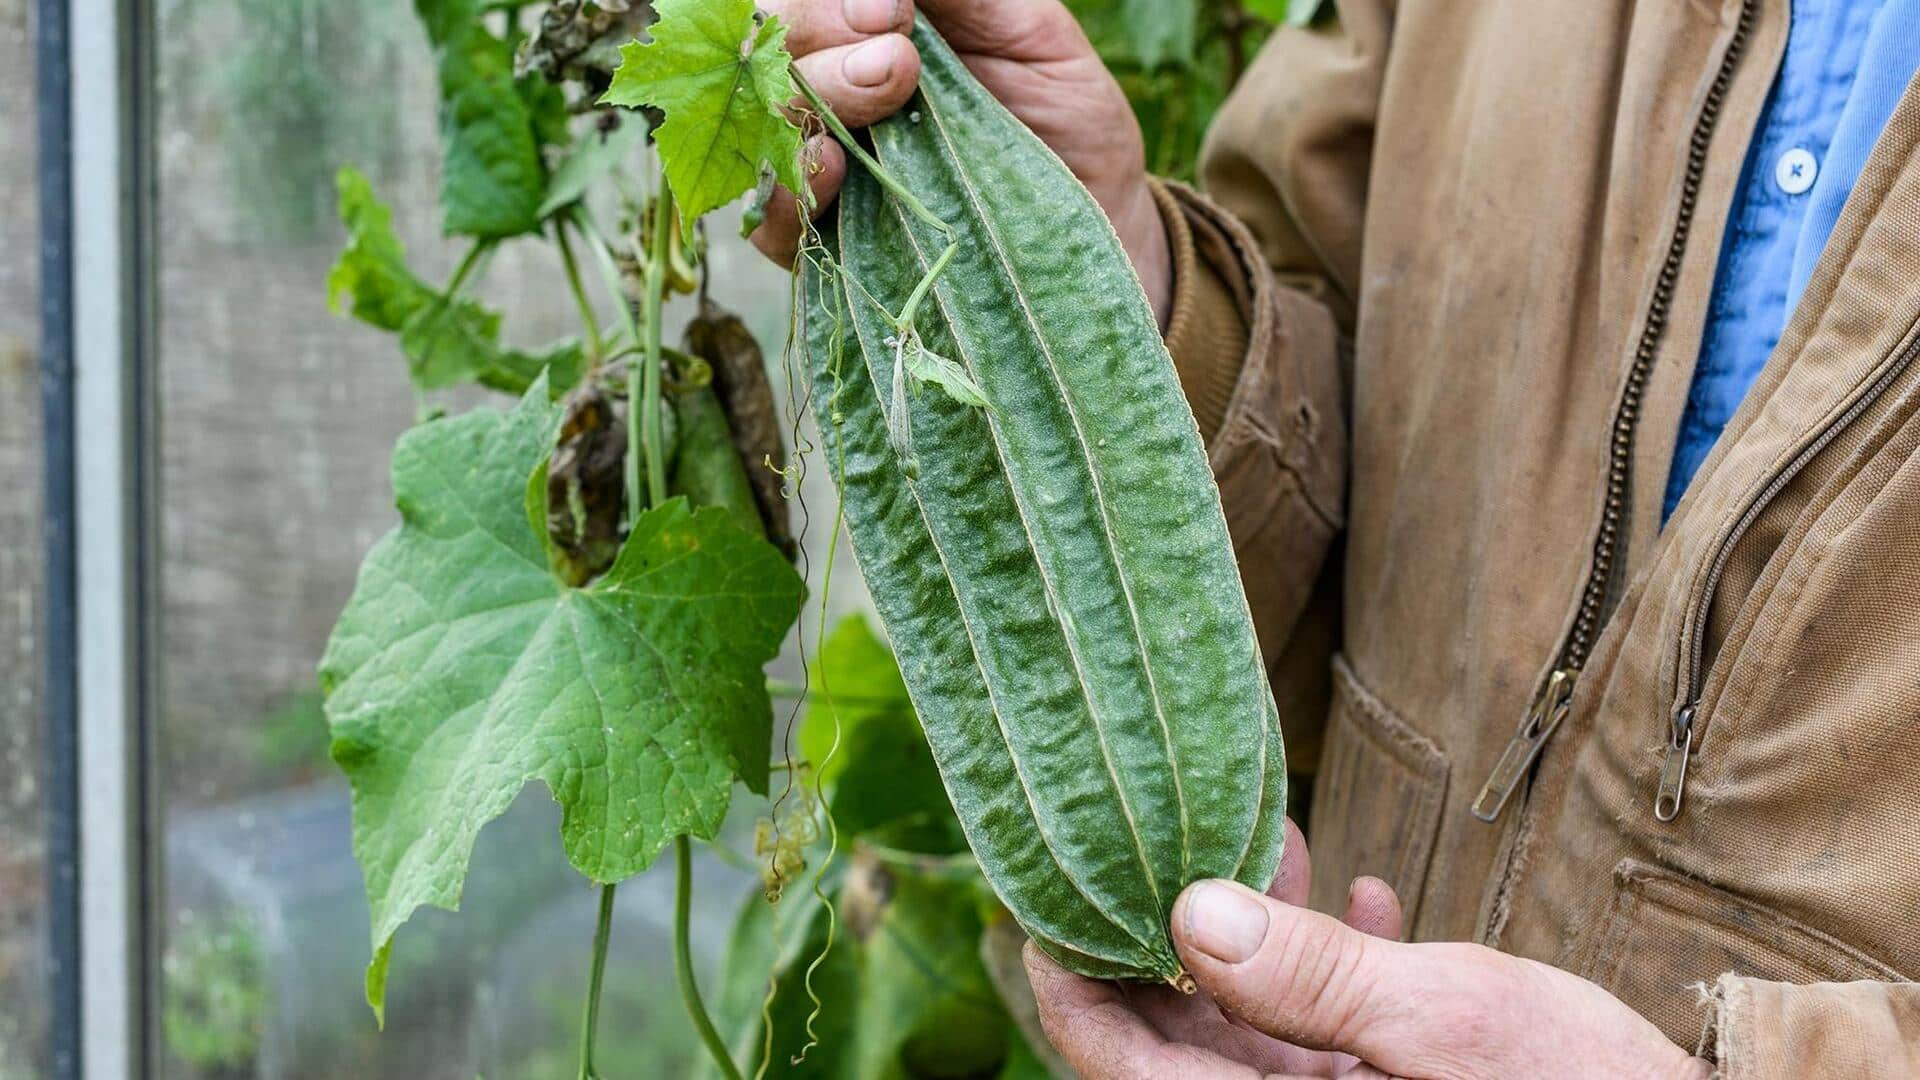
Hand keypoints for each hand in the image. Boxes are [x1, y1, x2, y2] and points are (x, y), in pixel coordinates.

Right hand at [752, 0, 1172, 324]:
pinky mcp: (825, 245)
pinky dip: (782, 193)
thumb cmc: (1067, 119)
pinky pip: (767, 221)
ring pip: (764, 123)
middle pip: (772, 48)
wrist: (1101, 225)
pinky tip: (830, 169)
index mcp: (867, 31)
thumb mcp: (1029, 32)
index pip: (804, 1)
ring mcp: (821, 166)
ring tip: (877, 100)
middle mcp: (831, 90)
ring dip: (805, 104)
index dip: (829, 3)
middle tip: (896, 62)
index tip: (895, 13)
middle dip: (819, 38)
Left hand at [1026, 819, 1713, 1078]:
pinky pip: (1326, 1032)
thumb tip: (1191, 912)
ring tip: (1256, 831)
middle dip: (1159, 927)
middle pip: (1174, 1035)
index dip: (1066, 978)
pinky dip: (1330, 959)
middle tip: (1142, 825)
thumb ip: (1312, 977)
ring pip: (1250, 1021)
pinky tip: (1366, 891)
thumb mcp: (1445, 1025)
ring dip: (1248, 927)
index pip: (1120, 1065)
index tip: (1042, 888)